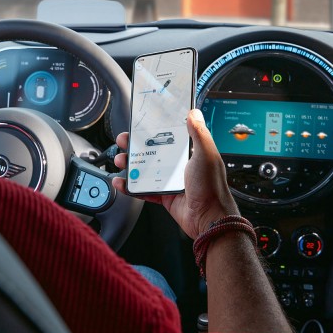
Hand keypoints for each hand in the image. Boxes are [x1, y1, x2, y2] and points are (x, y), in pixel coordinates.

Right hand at [112, 109, 238, 238]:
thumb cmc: (212, 187)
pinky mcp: (164, 196)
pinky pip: (143, 189)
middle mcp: (179, 166)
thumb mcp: (206, 154)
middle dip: (135, 145)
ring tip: (121, 160)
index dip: (154, 129)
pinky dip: (131, 187)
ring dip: (130, 164)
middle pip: (152, 151)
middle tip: (124, 141)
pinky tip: (122, 182)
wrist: (209, 219)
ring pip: (144, 169)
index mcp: (190, 153)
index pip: (169, 135)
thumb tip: (194, 113)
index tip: (140, 123)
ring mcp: (170, 181)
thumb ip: (199, 133)